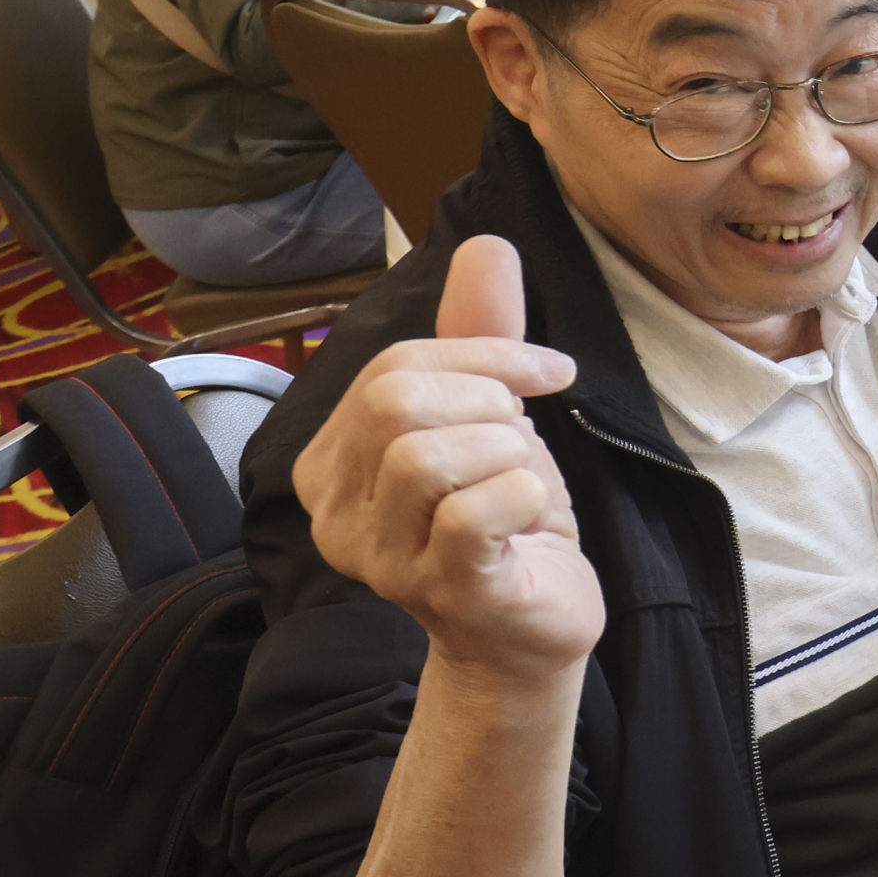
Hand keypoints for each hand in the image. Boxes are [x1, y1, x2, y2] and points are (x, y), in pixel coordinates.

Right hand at [292, 236, 598, 678]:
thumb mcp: (491, 418)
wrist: (530, 632)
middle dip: (488, 404)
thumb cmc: (504, 523)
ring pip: (428, 455)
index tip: (547, 373)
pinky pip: (474, 513)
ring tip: (524, 487)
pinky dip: (525, 495)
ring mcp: (381, 560)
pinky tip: (534, 518)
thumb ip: (480, 335)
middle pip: (396, 402)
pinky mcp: (441, 592)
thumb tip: (485, 244)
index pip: (389, 368)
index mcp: (330, 464)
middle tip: (523, 444)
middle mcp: (335, 514)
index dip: (483, 354)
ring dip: (509, 454)